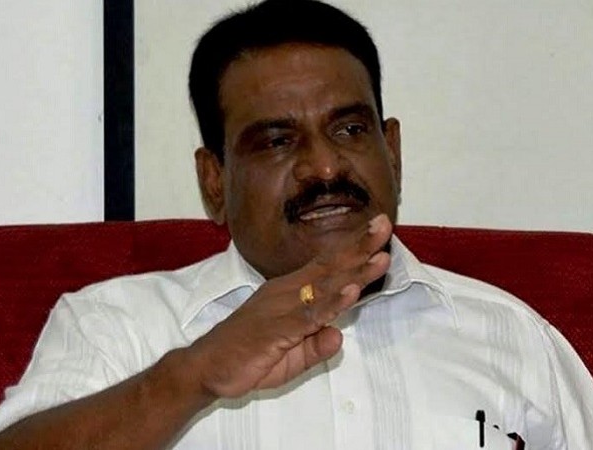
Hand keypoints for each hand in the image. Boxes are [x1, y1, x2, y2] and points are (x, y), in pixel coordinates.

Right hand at [188, 214, 392, 398]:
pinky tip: (352, 292)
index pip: (327, 265)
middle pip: (330, 266)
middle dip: (360, 246)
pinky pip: (309, 315)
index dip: (353, 247)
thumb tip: (338, 335)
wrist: (207, 368)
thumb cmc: (248, 357)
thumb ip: (316, 344)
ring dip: (355, 270)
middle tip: (385, 223)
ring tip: (380, 254)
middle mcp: (287, 292)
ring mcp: (282, 308)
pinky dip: (332, 303)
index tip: (378, 229)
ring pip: (324, 286)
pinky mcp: (276, 328)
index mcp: (291, 292)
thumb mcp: (291, 355)